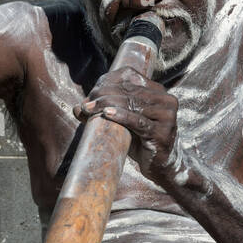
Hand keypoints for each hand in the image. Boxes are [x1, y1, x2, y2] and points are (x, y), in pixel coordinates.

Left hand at [71, 67, 184, 182]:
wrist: (160, 166)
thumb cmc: (139, 142)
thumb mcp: (122, 123)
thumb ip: (104, 111)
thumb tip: (77, 108)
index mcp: (158, 91)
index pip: (131, 76)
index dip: (108, 82)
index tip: (91, 94)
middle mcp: (165, 99)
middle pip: (129, 91)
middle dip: (104, 95)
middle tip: (86, 104)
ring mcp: (166, 115)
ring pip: (132, 104)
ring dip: (107, 105)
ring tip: (89, 109)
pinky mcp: (162, 132)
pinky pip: (138, 122)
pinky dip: (121, 116)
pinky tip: (106, 114)